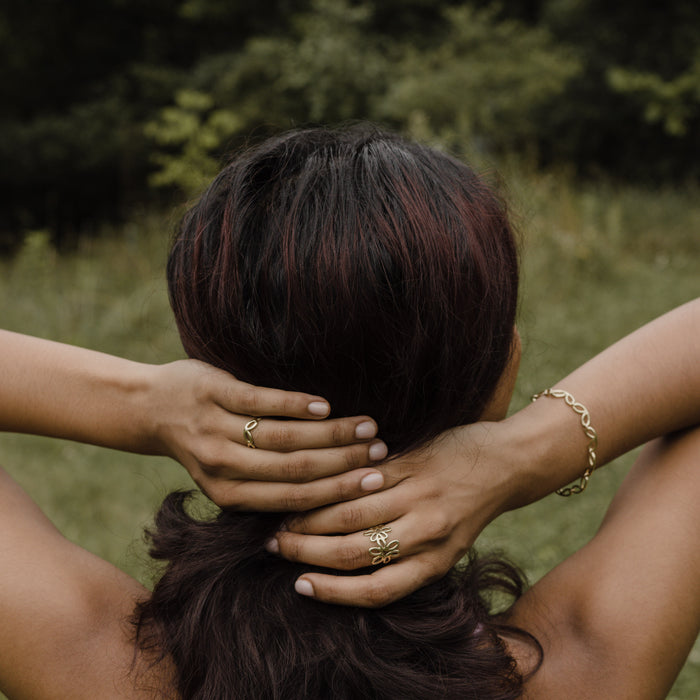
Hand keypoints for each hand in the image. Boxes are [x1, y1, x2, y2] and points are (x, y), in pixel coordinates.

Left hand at [146, 360, 387, 509]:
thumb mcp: (229, 476)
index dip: (338, 492)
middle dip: (343, 462)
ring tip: (365, 427)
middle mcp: (221, 468)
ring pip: (284, 437)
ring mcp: (215, 429)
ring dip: (331, 433)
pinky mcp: (214, 393)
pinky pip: (264, 401)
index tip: (374, 482)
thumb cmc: (205, 444)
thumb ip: (268, 486)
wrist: (152, 408)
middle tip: (380, 452)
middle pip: (295, 470)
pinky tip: (326, 406)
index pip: (294, 499)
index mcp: (229, 495)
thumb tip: (331, 494)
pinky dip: (298, 405)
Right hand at [268, 420, 522, 606]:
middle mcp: (427, 534)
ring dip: (312, 517)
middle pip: (356, 551)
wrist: (508, 462)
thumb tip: (347, 564)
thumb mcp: (447, 542)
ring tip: (286, 518)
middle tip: (278, 546)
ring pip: (354, 513)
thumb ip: (407, 554)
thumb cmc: (470, 506)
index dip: (333, 591)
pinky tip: (311, 482)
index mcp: (435, 562)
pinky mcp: (414, 464)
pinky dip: (334, 483)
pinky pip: (364, 477)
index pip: (376, 589)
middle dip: (309, 552)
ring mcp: (419, 497)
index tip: (301, 584)